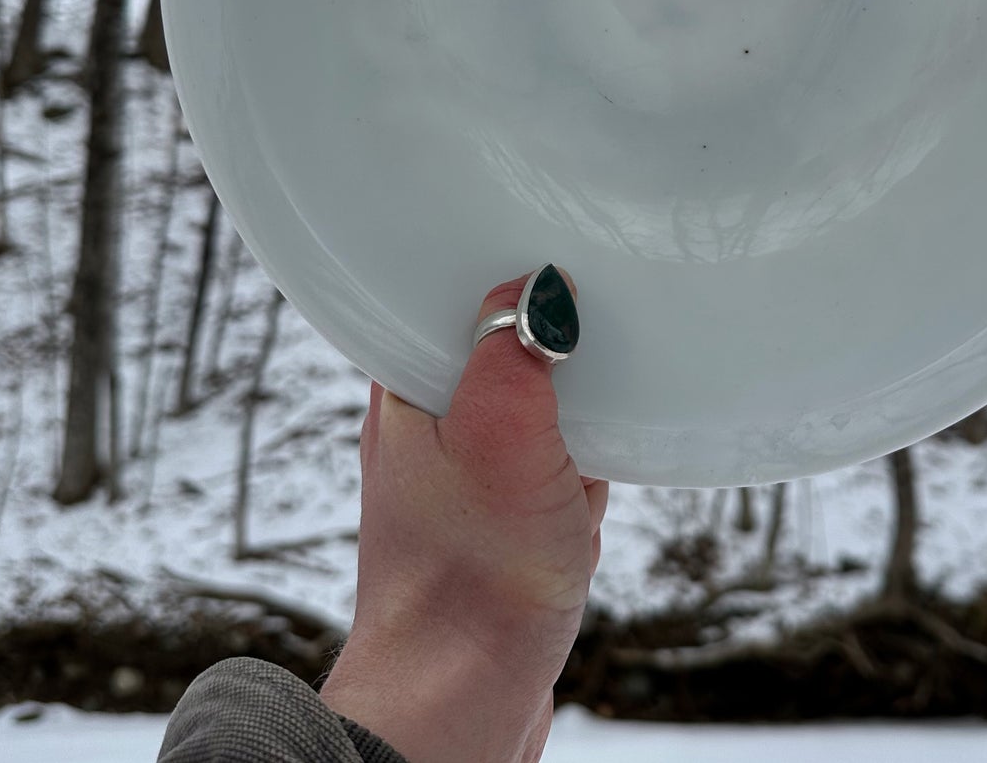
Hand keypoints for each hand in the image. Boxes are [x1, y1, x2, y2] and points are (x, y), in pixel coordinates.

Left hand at [321, 267, 606, 762]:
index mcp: (406, 388)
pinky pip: (557, 472)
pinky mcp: (499, 522)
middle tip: (574, 399)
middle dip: (562, 377)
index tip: (557, 288)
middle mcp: (430, 426)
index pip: (453, 297)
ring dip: (578, 436)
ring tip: (574, 468)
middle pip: (513, 352)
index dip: (509, 288)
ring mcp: (465, 477)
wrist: (464, 698)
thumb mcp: (502, 432)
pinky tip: (577, 512)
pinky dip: (579, 484)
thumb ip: (514, 347)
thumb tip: (541, 287)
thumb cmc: (470, 576)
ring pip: (547, 413)